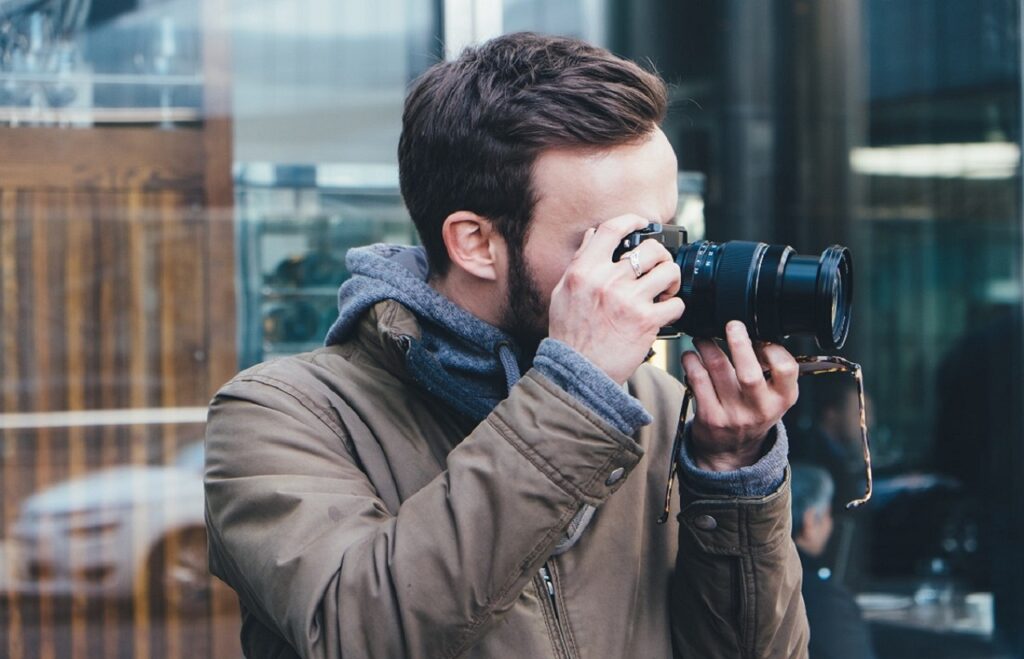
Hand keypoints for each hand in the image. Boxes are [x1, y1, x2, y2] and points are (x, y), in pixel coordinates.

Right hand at [548, 214, 683, 384]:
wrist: (577, 373)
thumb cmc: (569, 335)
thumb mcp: (563, 293)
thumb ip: (580, 262)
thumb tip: (592, 236)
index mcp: (584, 271)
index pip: (611, 230)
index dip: (633, 220)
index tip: (643, 223)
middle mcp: (606, 281)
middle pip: (650, 248)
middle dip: (661, 256)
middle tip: (659, 267)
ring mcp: (628, 300)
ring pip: (668, 271)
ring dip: (672, 280)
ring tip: (666, 290)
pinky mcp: (646, 321)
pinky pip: (675, 304)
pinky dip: (675, 308)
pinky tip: (665, 314)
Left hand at [681, 321, 798, 470]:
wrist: (732, 451)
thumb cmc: (753, 411)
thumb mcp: (773, 395)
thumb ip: (770, 369)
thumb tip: (754, 329)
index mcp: (783, 398)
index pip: (786, 369)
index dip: (773, 348)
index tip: (760, 336)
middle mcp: (760, 408)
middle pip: (750, 372)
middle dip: (739, 343)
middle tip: (732, 325)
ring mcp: (734, 414)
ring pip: (718, 370)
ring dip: (708, 346)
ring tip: (703, 337)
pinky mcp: (710, 417)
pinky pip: (697, 380)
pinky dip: (691, 361)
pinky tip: (691, 356)